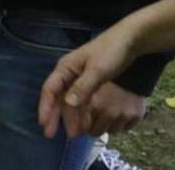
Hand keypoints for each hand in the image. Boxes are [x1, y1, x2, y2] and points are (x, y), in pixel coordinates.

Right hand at [38, 22, 140, 137]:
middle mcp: (69, 74)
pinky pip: (81, 100)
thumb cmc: (111, 52)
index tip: (44, 124)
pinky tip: (84, 123)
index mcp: (66, 68)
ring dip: (70, 117)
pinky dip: (81, 112)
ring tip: (73, 134)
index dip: (46, 107)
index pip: (50, 89)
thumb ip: (83, 87)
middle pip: (58, 97)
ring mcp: (79, 78)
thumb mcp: (97, 70)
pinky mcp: (90, 82)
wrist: (130, 41)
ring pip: (69, 101)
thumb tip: (68, 104)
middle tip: (51, 135)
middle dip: (55, 116)